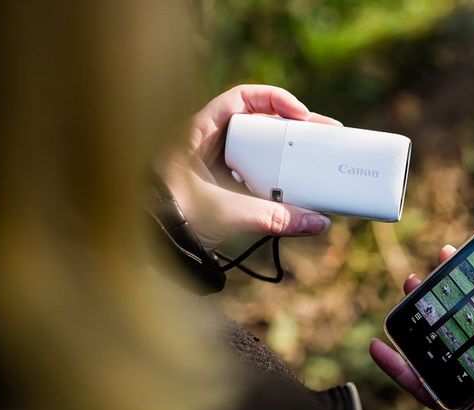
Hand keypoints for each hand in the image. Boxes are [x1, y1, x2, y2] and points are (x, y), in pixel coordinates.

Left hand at [160, 84, 340, 251]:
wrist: (150, 246)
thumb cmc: (173, 219)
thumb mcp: (229, 213)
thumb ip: (274, 218)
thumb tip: (316, 222)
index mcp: (200, 132)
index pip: (241, 98)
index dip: (274, 100)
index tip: (300, 115)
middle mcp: (208, 144)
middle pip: (257, 123)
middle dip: (292, 128)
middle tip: (323, 134)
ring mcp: (215, 166)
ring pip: (258, 149)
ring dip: (286, 153)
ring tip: (316, 158)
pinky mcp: (221, 188)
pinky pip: (254, 174)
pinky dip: (276, 176)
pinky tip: (296, 185)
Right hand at [369, 245, 473, 409]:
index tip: (473, 260)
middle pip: (462, 319)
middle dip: (446, 292)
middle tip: (434, 267)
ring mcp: (458, 379)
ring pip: (435, 338)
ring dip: (418, 314)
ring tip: (407, 290)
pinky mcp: (436, 397)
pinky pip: (413, 375)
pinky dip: (394, 363)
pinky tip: (378, 347)